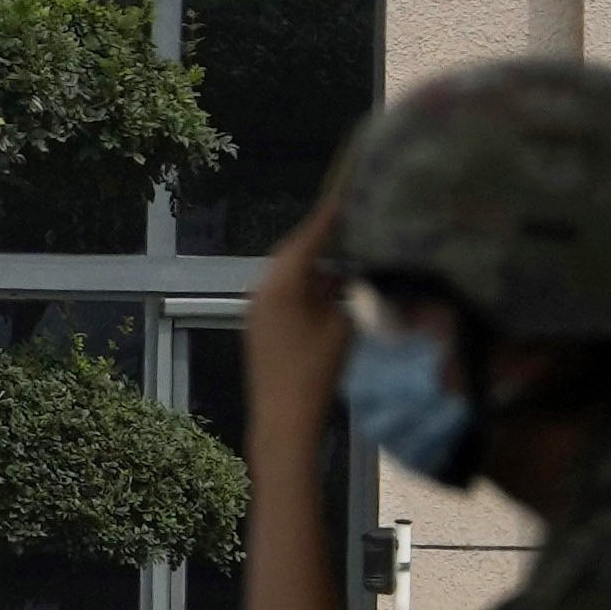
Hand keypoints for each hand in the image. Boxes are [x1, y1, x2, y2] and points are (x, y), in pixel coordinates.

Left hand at [243, 206, 342, 437]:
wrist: (283, 417)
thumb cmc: (316, 371)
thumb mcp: (343, 324)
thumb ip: (348, 290)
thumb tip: (354, 270)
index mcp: (280, 284)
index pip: (307, 239)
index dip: (328, 216)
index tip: (344, 192)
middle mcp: (261, 289)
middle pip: (295, 253)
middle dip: (323, 238)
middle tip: (350, 219)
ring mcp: (256, 307)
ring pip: (290, 274)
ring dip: (316, 264)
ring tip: (347, 250)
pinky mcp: (260, 324)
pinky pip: (284, 293)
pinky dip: (307, 286)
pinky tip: (331, 286)